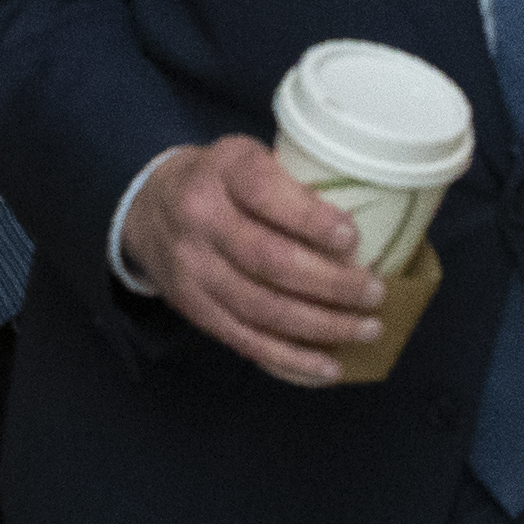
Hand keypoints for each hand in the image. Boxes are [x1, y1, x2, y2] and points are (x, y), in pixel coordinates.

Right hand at [121, 137, 386, 386]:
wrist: (148, 209)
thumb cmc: (222, 180)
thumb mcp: (248, 157)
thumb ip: (292, 182)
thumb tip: (368, 222)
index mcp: (223, 169)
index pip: (264, 192)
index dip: (310, 219)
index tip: (352, 238)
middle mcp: (200, 218)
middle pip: (268, 259)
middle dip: (330, 283)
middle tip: (375, 294)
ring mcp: (192, 268)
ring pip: (260, 307)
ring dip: (321, 326)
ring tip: (367, 329)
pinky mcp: (192, 308)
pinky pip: (244, 339)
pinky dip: (290, 357)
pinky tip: (328, 366)